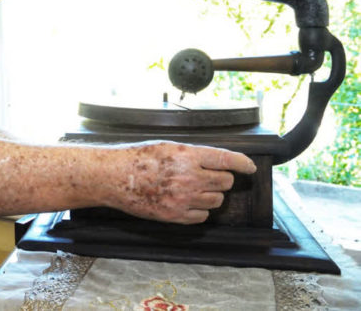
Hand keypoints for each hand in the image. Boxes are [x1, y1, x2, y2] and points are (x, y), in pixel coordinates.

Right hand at [108, 141, 255, 224]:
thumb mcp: (166, 146)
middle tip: (209, 177)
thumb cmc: (136, 158)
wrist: (114, 177)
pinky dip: (199, 210)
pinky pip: (202, 217)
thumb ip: (192, 154)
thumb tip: (215, 162)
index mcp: (187, 155)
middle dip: (222, 179)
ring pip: (216, 200)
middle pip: (225, 182)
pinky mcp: (175, 215)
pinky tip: (186, 202)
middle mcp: (189, 177)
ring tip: (192, 189)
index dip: (242, 163)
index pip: (226, 159)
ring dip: (210, 195)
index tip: (249, 167)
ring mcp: (183, 198)